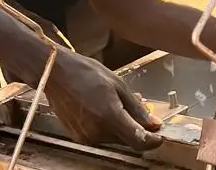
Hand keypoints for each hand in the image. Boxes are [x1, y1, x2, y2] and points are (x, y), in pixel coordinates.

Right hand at [45, 48, 163, 152]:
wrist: (56, 74)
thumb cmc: (86, 73)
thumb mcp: (119, 85)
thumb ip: (137, 108)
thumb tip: (154, 124)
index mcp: (109, 117)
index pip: (138, 142)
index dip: (152, 141)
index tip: (159, 135)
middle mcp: (97, 132)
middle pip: (127, 140)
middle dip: (137, 128)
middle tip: (141, 109)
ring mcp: (86, 137)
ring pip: (115, 138)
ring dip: (122, 125)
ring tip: (120, 104)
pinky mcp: (78, 137)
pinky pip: (101, 136)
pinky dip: (109, 126)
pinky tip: (108, 109)